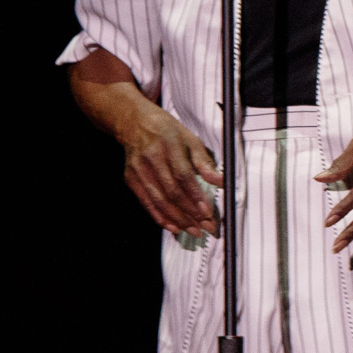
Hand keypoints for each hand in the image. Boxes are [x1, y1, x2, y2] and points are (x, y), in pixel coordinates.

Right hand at [119, 101, 222, 238]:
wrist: (134, 122)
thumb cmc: (167, 131)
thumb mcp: (190, 138)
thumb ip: (204, 161)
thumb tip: (221, 181)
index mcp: (169, 145)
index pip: (183, 175)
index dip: (195, 196)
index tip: (207, 211)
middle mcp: (151, 158)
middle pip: (171, 191)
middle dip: (190, 212)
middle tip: (206, 226)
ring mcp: (138, 169)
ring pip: (159, 200)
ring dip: (177, 219)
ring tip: (193, 231)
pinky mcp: (131, 178)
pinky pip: (146, 202)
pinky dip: (159, 217)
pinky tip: (173, 227)